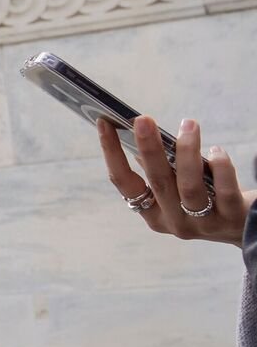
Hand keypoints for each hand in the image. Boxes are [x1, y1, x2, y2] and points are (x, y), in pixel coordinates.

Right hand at [98, 114, 255, 245]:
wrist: (246, 227)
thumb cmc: (207, 197)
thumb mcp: (177, 187)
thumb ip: (160, 168)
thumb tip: (140, 132)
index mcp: (153, 214)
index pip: (124, 182)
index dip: (111, 152)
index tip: (104, 123)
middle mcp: (174, 223)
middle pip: (157, 182)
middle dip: (148, 148)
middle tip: (143, 119)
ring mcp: (203, 224)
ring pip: (188, 188)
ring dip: (187, 152)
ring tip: (188, 124)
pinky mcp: (232, 219)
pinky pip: (224, 190)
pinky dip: (219, 167)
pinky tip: (217, 151)